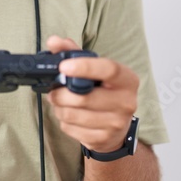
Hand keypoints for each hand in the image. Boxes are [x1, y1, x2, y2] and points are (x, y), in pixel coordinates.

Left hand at [45, 35, 138, 153]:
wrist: (117, 126)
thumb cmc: (104, 91)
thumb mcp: (94, 69)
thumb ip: (73, 52)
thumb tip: (53, 41)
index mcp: (127, 79)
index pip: (109, 69)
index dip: (84, 67)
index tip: (64, 66)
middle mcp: (126, 102)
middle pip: (84, 97)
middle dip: (60, 93)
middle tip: (53, 90)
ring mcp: (116, 123)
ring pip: (73, 114)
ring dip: (59, 107)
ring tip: (60, 102)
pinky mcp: (103, 139)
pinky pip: (71, 128)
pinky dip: (63, 121)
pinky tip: (69, 116)